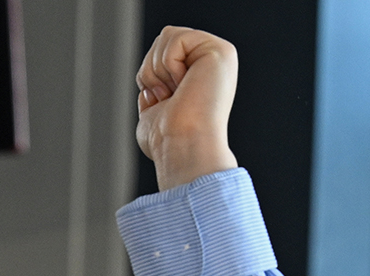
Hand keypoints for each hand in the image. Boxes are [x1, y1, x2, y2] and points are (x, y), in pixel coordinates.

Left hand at [136, 27, 237, 190]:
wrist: (180, 146)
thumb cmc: (167, 138)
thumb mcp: (155, 111)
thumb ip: (156, 94)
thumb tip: (149, 89)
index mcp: (200, 74)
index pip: (162, 51)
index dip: (150, 75)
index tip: (163, 101)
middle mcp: (213, 61)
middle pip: (164, 38)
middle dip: (153, 70)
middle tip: (169, 97)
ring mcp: (218, 54)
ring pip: (168, 35)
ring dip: (158, 69)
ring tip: (176, 93)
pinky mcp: (220, 50)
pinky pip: (175, 38)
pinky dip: (167, 65)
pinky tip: (183, 85)